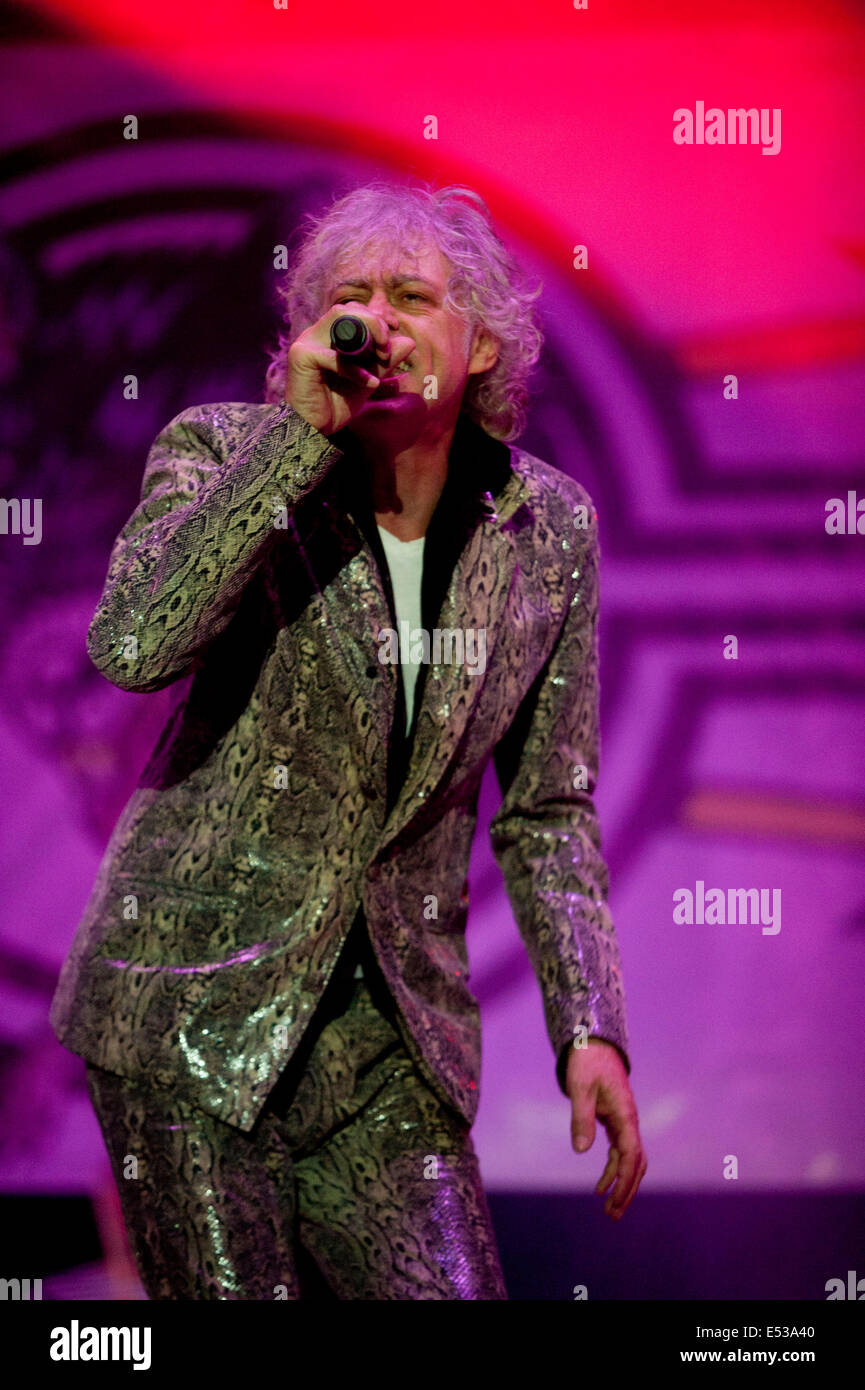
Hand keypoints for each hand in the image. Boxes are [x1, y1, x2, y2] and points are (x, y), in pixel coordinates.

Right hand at [285, 301, 415, 436]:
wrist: (315, 429)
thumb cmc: (337, 404)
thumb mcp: (369, 381)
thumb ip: (385, 363)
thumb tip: (409, 343)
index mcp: (330, 336)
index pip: (354, 311)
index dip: (377, 315)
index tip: (395, 328)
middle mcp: (316, 334)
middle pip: (347, 310)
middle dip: (374, 322)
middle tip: (386, 348)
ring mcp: (306, 343)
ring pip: (338, 319)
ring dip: (366, 333)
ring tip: (382, 356)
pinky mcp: (301, 358)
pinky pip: (332, 356)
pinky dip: (355, 370)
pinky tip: (369, 384)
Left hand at [566, 1038, 646, 1219]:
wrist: (592, 1043)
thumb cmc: (586, 1062)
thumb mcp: (579, 1088)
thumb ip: (581, 1118)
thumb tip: (581, 1150)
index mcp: (625, 1114)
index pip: (630, 1154)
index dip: (623, 1179)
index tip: (612, 1199)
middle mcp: (629, 1120)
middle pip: (636, 1162)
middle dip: (627, 1189)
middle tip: (612, 1214)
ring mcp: (624, 1121)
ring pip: (630, 1159)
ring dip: (622, 1183)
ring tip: (608, 1207)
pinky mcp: (616, 1120)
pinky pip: (621, 1151)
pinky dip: (614, 1169)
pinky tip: (603, 1184)